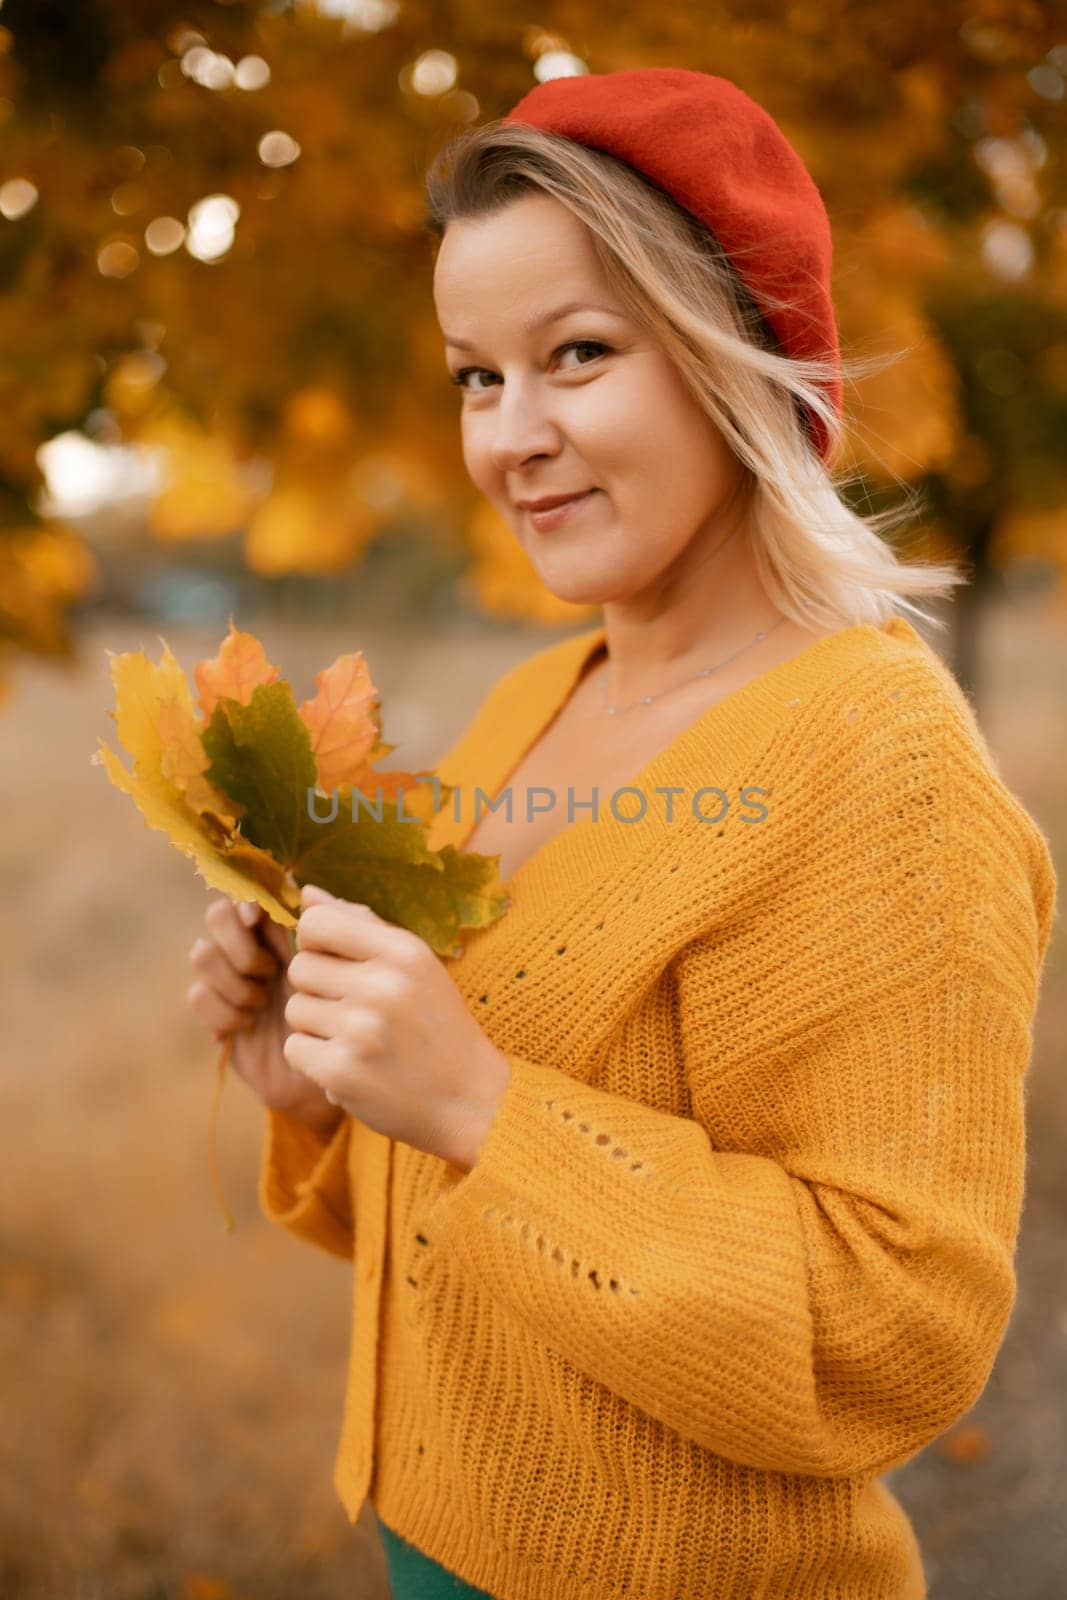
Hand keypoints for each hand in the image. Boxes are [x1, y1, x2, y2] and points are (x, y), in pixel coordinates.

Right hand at [186, 896, 342, 1131]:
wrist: (345, 1074)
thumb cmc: (361, 1016)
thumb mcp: (363, 967)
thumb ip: (346, 925)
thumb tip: (307, 890)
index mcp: (289, 930)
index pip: (253, 896)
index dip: (248, 902)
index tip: (255, 918)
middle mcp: (257, 948)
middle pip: (217, 916)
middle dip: (237, 941)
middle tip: (267, 969)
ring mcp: (234, 980)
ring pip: (202, 954)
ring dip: (232, 978)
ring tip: (261, 1001)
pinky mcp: (220, 1014)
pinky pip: (198, 995)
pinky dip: (222, 1009)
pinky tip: (246, 1024)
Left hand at [282, 884, 512, 1167]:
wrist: (470, 1099)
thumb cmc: (437, 1025)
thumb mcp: (417, 965)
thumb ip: (363, 925)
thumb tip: (308, 893)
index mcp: (402, 951)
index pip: (317, 923)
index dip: (315, 943)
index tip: (336, 963)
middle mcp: (381, 985)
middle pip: (300, 968)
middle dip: (318, 989)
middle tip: (354, 1010)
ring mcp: (360, 1030)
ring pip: (295, 1010)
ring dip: (317, 1027)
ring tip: (357, 1039)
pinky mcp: (341, 1071)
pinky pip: (294, 1048)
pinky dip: (314, 1060)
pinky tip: (349, 1064)